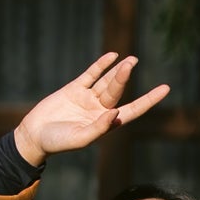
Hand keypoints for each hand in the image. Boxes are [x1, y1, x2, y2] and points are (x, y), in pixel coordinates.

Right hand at [12, 52, 168, 164]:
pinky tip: (112, 56)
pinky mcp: (74, 89)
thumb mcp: (80, 138)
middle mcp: (99, 110)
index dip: (149, 100)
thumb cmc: (58, 142)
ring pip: (106, 81)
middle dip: (124, 78)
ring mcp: (87, 98)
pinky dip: (101, 66)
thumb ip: (99, 127)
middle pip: (117, 91)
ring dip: (118, 70)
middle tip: (132, 63)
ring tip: (132, 59)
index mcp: (105, 124)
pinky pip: (91, 74)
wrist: (34, 135)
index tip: (165, 89)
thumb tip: (116, 112)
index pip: (132, 110)